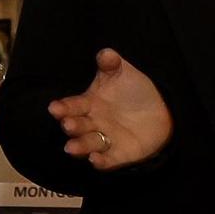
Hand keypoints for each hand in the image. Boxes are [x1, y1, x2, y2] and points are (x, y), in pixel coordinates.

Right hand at [48, 48, 171, 169]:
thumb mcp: (122, 73)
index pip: (73, 105)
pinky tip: (95, 160)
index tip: (54, 107)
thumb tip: (106, 52)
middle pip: (78, 126)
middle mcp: (92, 123)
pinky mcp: (118, 155)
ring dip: (79, 146)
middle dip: (72, 126)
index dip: (64, 107)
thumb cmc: (133, 90)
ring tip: (71, 148)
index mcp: (90, 103)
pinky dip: (101, 161)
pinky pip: (108, 159)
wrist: (160, 110)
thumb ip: (112, 64)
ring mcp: (104, 140)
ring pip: (88, 144)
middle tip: (68, 124)